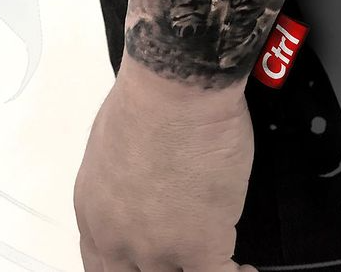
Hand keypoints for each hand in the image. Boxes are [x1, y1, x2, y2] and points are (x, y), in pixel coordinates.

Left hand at [74, 55, 258, 271]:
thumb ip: (125, 179)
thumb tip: (146, 180)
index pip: (102, 265)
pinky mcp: (200, 243)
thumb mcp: (115, 142)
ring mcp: (158, 247)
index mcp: (95, 210)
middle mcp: (119, 237)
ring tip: (219, 263)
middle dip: (161, 271)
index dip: (129, 267)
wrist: (175, 87)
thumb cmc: (149, 94)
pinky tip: (244, 268)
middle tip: (184, 259)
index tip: (149, 263)